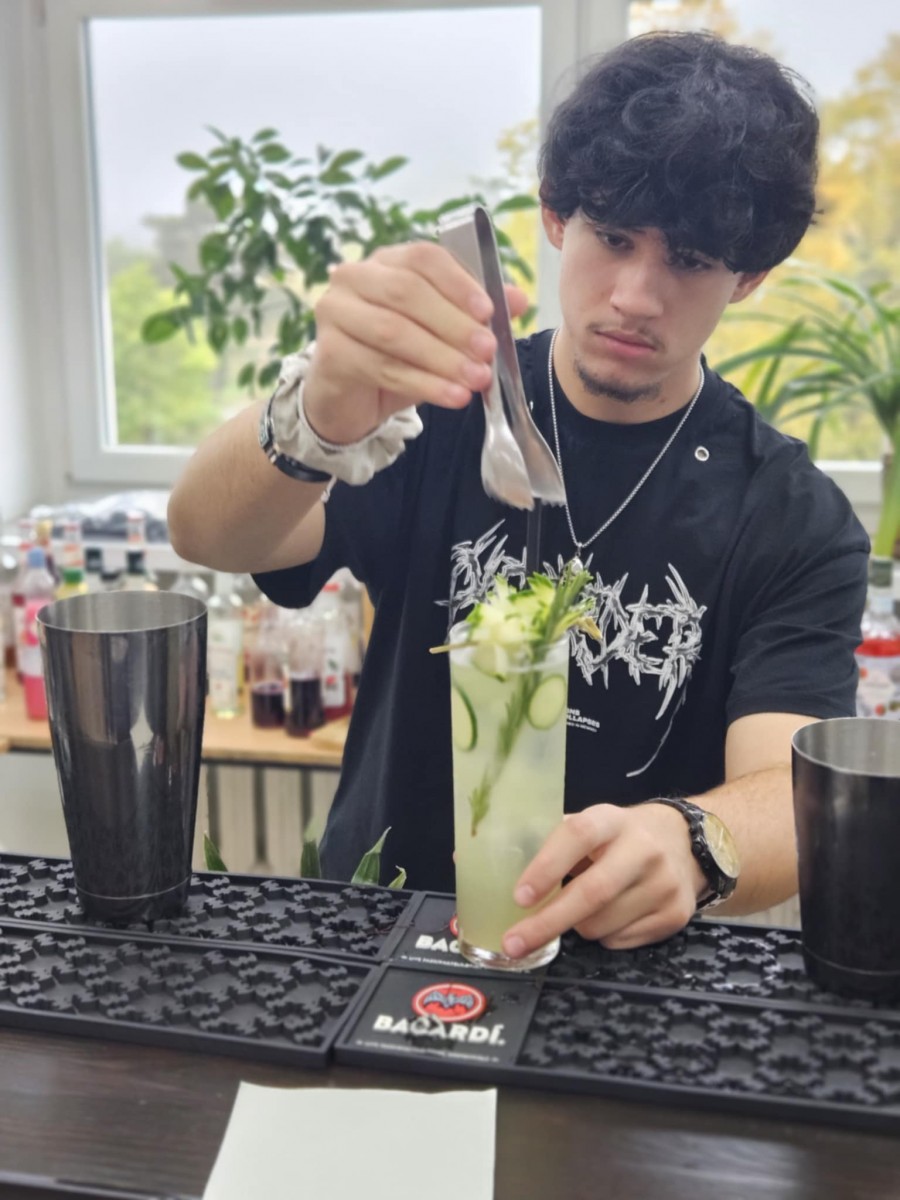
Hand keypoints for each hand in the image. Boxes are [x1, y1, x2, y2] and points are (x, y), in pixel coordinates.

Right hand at [304, 241, 529, 444]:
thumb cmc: (398, 357)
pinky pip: (381, 367)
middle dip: (453, 324)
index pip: (424, 258)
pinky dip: (422, 384)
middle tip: (487, 351)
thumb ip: (475, 312)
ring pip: (394, 332)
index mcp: (387, 261)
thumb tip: (518, 299)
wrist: (351, 399)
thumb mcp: (441, 333)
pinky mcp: (330, 352)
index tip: (489, 311)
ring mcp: (336, 312)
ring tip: (475, 379)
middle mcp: (354, 278)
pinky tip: (452, 396)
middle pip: (406, 292)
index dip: (458, 283)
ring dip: (441, 358)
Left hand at [502, 803, 706, 957]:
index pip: (578, 836)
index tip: (520, 897)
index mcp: (612, 820)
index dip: (547, 866)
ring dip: (577, 927)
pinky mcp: (676, 915)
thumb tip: (484, 860)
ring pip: (602, 925)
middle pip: (593, 893)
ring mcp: (663, 884)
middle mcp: (643, 850)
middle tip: (514, 942)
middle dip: (548, 922)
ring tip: (581, 910)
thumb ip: (552, 841)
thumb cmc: (621, 836)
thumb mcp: (593, 824)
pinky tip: (611, 915)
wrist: (688, 843)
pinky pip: (621, 941)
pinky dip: (604, 936)